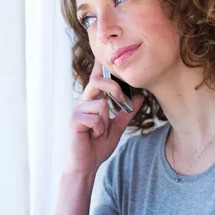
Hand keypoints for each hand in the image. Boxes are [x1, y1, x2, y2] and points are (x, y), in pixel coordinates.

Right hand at [65, 59, 143, 173]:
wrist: (86, 164)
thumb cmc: (97, 145)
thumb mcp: (117, 128)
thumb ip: (126, 113)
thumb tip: (140, 98)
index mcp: (92, 100)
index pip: (96, 78)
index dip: (99, 64)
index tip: (103, 50)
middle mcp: (83, 101)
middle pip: (97, 82)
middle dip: (114, 89)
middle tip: (123, 101)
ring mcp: (77, 110)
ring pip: (101, 104)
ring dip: (105, 122)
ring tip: (99, 132)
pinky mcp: (74, 120)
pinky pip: (96, 118)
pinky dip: (100, 129)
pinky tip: (93, 135)